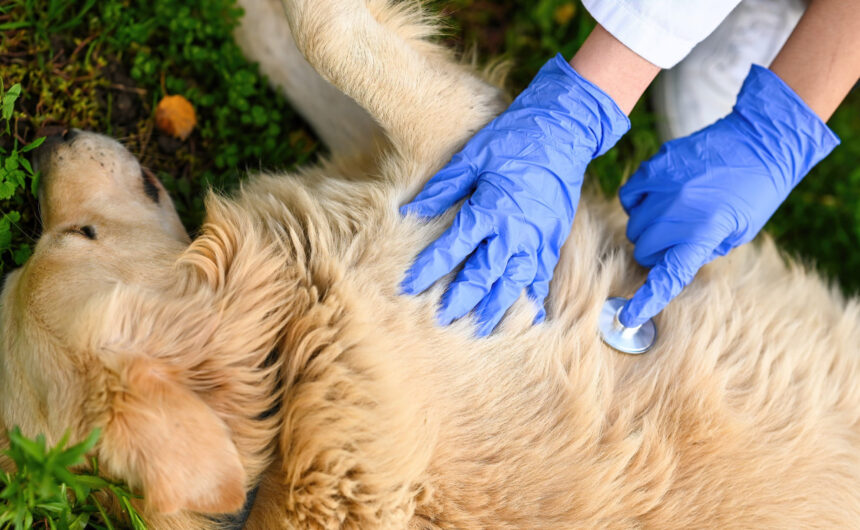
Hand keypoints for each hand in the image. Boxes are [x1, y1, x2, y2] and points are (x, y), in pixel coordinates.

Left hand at [400, 54, 629, 335]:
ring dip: (495, 309)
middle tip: (442, 320)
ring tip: (480, 328)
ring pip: (514, 284)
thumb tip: (411, 211)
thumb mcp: (472, 157)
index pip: (452, 248)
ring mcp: (539, 238)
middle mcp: (515, 231)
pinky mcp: (555, 239)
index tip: (408, 286)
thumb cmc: (513, 139)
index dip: (428, 270)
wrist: (563, 130)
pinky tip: (521, 313)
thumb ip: (442, 188)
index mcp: (490, 208)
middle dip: (461, 301)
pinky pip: (541, 276)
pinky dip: (530, 297)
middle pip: (483, 276)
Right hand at [618, 65, 839, 327]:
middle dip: (657, 253)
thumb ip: (701, 250)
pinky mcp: (654, 166)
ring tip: (672, 217)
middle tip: (677, 242)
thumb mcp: (737, 233)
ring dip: (647, 229)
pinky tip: (656, 199)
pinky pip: (628, 196)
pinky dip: (637, 203)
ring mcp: (664, 186)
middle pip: (644, 250)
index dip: (647, 300)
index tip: (629, 317)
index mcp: (704, 232)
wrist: (759, 141)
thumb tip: (670, 260)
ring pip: (634, 226)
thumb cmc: (754, 192)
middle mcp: (678, 211)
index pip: (668, 275)